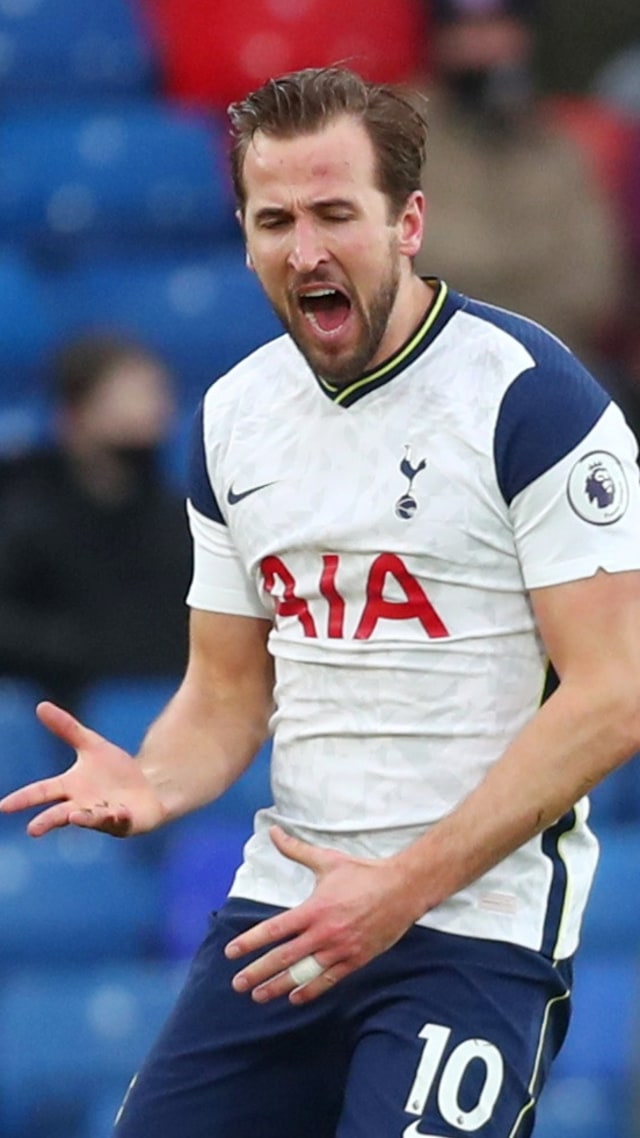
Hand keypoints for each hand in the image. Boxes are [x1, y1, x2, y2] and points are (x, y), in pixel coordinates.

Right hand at [0, 701, 167, 837]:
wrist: (147, 786)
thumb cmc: (113, 770)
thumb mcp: (91, 745)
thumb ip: (67, 729)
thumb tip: (41, 705)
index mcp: (70, 787)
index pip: (42, 792)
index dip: (23, 799)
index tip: (2, 807)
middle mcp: (83, 806)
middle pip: (60, 814)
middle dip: (47, 821)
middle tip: (32, 829)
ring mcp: (104, 817)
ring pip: (92, 819)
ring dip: (85, 818)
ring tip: (74, 816)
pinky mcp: (126, 822)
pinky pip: (120, 820)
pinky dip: (118, 816)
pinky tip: (118, 811)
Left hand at [224, 825, 421, 1004]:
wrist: (403, 889)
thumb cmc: (363, 873)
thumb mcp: (327, 860)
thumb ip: (296, 850)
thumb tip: (274, 831)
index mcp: (315, 908)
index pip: (275, 929)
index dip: (250, 942)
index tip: (231, 952)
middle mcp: (324, 932)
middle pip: (284, 957)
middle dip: (258, 972)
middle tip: (238, 984)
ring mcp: (340, 949)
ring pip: (304, 973)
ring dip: (279, 987)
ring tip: (259, 996)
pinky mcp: (355, 960)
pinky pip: (328, 980)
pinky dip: (310, 990)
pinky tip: (295, 998)